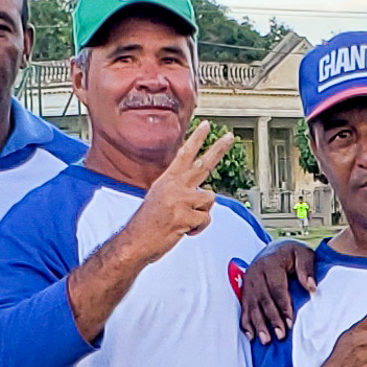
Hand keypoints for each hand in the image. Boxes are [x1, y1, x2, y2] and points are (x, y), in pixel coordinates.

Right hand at [126, 120, 235, 263]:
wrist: (136, 241)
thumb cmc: (149, 223)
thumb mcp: (159, 197)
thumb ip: (180, 190)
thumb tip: (203, 192)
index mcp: (168, 180)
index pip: (184, 154)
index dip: (197, 139)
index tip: (207, 125)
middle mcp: (174, 186)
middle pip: (203, 164)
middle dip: (218, 149)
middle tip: (230, 136)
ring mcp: (180, 200)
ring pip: (209, 199)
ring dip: (202, 213)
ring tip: (185, 220)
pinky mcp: (185, 216)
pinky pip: (205, 220)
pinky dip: (198, 229)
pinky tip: (184, 231)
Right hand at [239, 237, 318, 343]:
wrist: (274, 248)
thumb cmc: (292, 254)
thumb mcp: (303, 253)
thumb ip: (307, 268)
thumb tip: (311, 287)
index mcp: (271, 264)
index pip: (277, 289)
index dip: (283, 307)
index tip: (291, 323)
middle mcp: (256, 272)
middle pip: (263, 299)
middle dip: (272, 319)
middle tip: (280, 336)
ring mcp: (248, 282)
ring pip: (252, 306)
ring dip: (258, 324)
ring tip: (265, 340)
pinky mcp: (244, 290)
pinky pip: (244, 308)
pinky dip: (247, 323)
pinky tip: (251, 336)